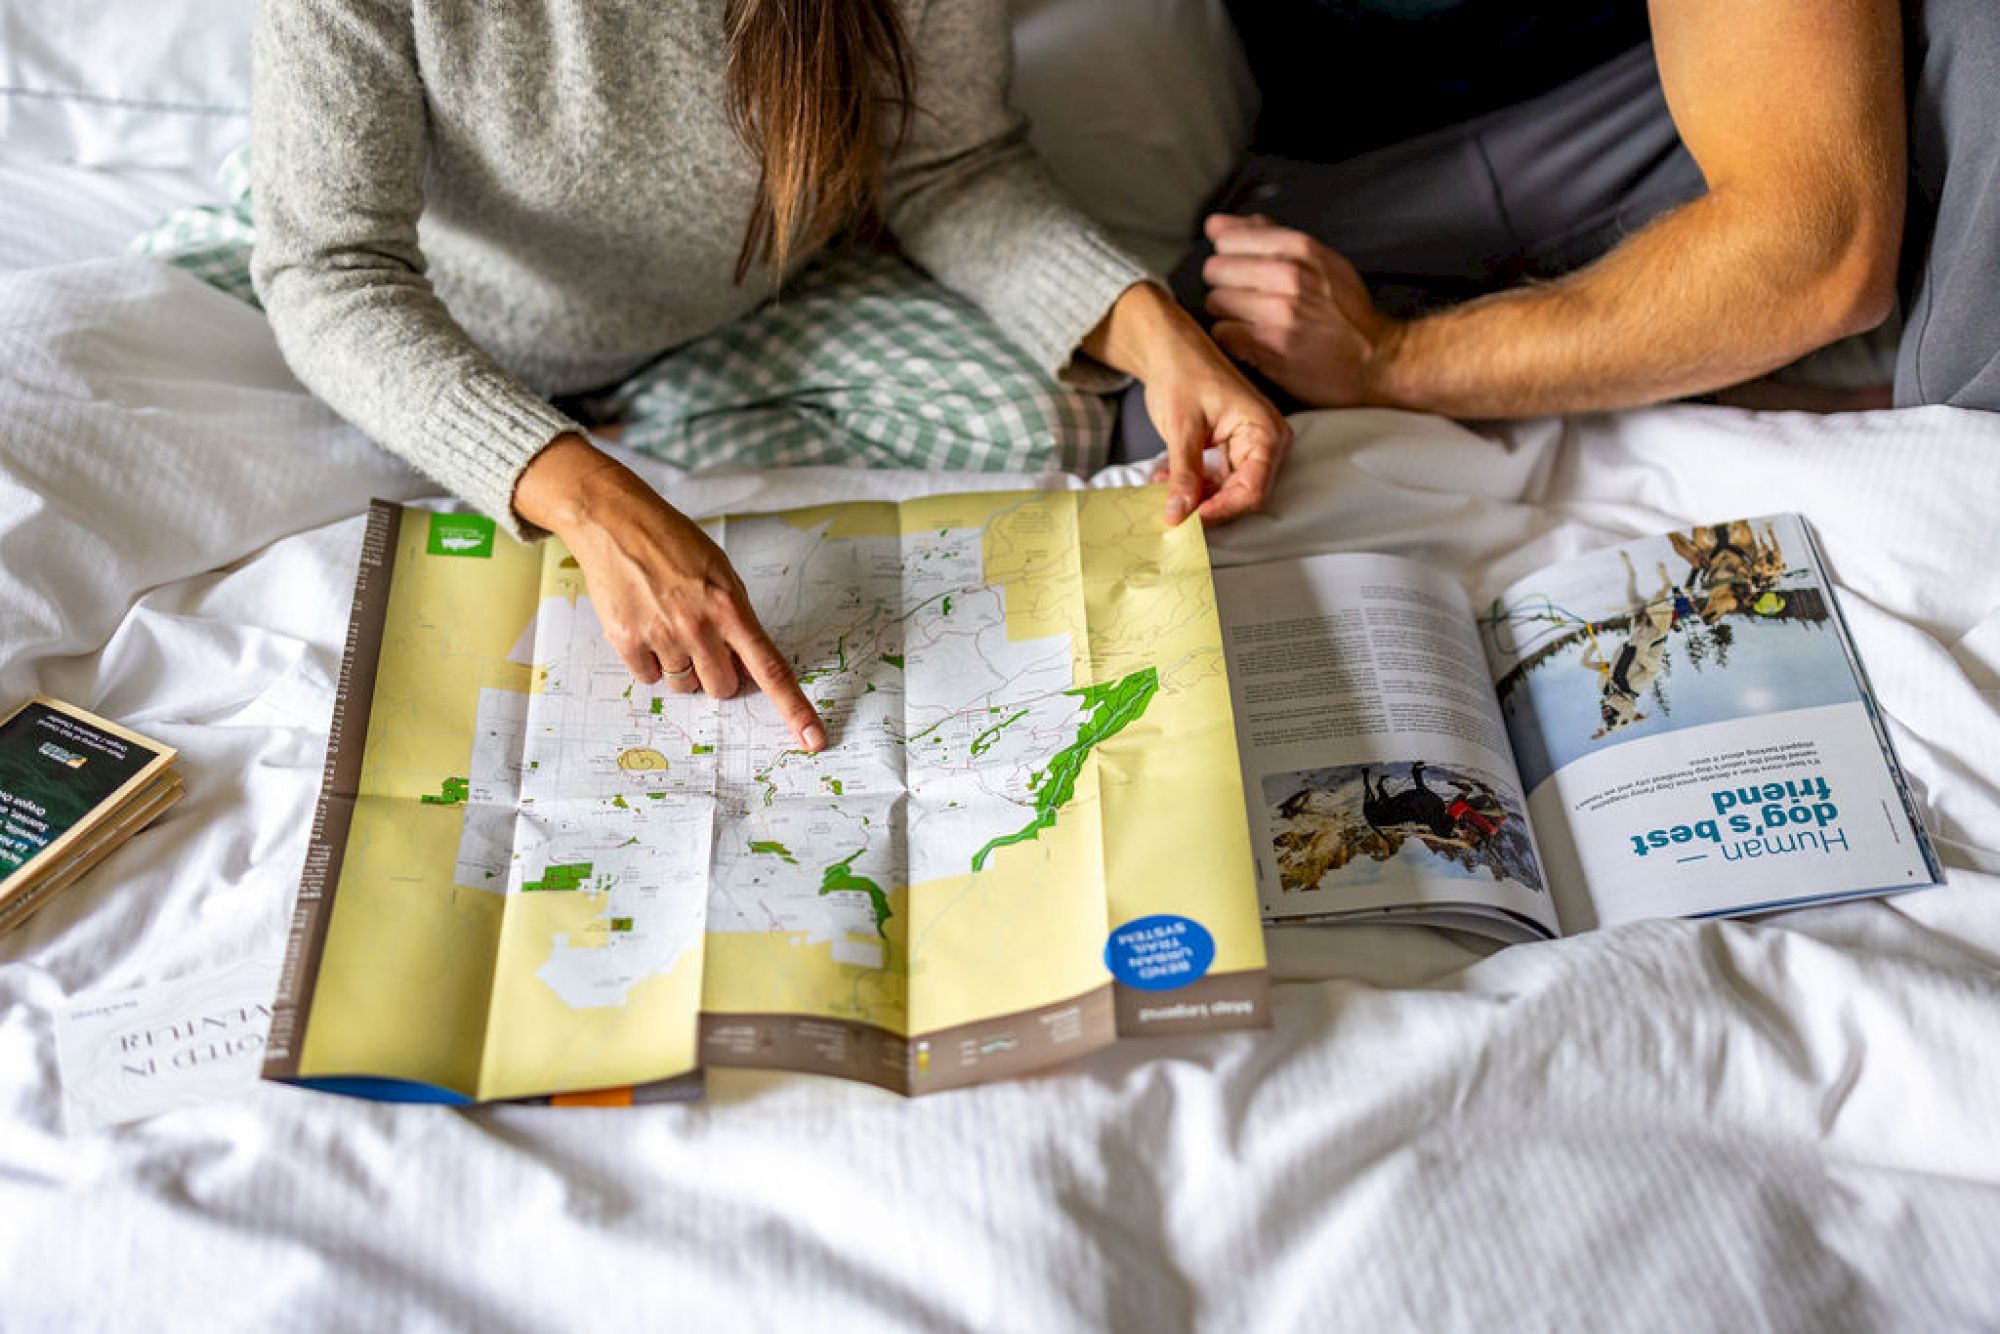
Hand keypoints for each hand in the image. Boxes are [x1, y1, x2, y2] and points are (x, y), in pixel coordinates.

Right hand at [513, 435, 825, 751]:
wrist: (615, 522)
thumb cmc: (673, 544)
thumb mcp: (721, 573)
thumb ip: (737, 621)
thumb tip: (747, 671)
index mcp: (730, 607)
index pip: (771, 668)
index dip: (794, 707)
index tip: (814, 738)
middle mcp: (698, 626)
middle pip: (723, 688)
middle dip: (718, 674)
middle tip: (702, 641)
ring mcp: (661, 635)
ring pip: (684, 687)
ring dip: (681, 667)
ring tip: (667, 625)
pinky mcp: (626, 640)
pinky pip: (649, 678)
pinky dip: (648, 661)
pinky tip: (643, 626)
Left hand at [1084, 281, 1291, 525]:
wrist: (1168, 347)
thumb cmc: (1182, 372)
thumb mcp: (1181, 427)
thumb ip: (1183, 474)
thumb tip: (1179, 515)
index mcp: (1265, 432)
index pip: (1252, 490)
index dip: (1221, 510)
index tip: (1188, 520)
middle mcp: (1266, 444)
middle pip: (1242, 496)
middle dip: (1206, 506)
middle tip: (1170, 512)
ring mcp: (1249, 449)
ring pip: (1226, 492)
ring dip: (1194, 497)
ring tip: (1160, 488)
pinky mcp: (1230, 452)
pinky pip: (1215, 481)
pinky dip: (1191, 486)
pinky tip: (1164, 480)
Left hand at [1200, 214, 1402, 407]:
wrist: (1379, 359)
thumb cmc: (1347, 313)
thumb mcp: (1322, 261)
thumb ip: (1270, 237)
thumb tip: (1218, 224)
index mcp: (1302, 249)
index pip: (1229, 238)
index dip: (1228, 256)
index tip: (1240, 270)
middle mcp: (1290, 276)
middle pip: (1216, 270)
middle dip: (1224, 285)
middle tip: (1244, 299)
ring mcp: (1280, 312)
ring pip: (1216, 302)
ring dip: (1227, 314)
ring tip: (1250, 321)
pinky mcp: (1270, 347)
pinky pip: (1222, 334)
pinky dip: (1231, 340)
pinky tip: (1249, 341)